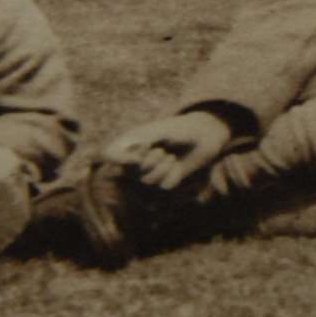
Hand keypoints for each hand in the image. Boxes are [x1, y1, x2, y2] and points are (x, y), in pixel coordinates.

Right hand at [101, 110, 232, 190]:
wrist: (204, 136)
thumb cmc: (180, 130)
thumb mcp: (160, 132)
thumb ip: (139, 141)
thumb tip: (119, 154)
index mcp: (132, 144)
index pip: (111, 155)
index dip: (120, 159)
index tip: (138, 156)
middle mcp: (138, 159)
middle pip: (133, 173)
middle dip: (150, 163)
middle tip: (163, 151)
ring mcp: (151, 171)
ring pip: (148, 182)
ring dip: (162, 170)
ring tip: (171, 157)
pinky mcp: (166, 181)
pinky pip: (164, 186)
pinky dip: (172, 176)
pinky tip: (177, 166)